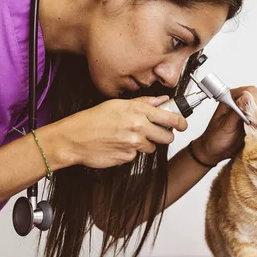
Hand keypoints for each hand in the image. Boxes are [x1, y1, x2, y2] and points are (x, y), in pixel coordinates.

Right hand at [55, 96, 187, 168]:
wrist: (73, 139)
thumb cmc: (92, 120)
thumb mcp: (118, 104)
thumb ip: (144, 103)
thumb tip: (162, 99)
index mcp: (137, 111)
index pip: (170, 117)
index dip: (181, 122)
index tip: (183, 125)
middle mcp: (138, 126)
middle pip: (167, 136)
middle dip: (163, 136)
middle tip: (154, 133)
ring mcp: (134, 143)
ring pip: (152, 147)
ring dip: (144, 144)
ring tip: (126, 137)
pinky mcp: (128, 157)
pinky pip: (136, 156)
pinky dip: (130, 152)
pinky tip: (117, 145)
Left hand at [193, 86, 256, 164]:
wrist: (215, 152)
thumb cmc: (215, 138)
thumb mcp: (225, 126)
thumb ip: (236, 111)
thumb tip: (246, 97)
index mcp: (231, 99)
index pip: (250, 91)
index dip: (253, 103)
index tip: (249, 117)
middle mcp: (241, 103)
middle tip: (249, 125)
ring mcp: (248, 112)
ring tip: (251, 130)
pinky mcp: (254, 122)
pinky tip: (256, 132)